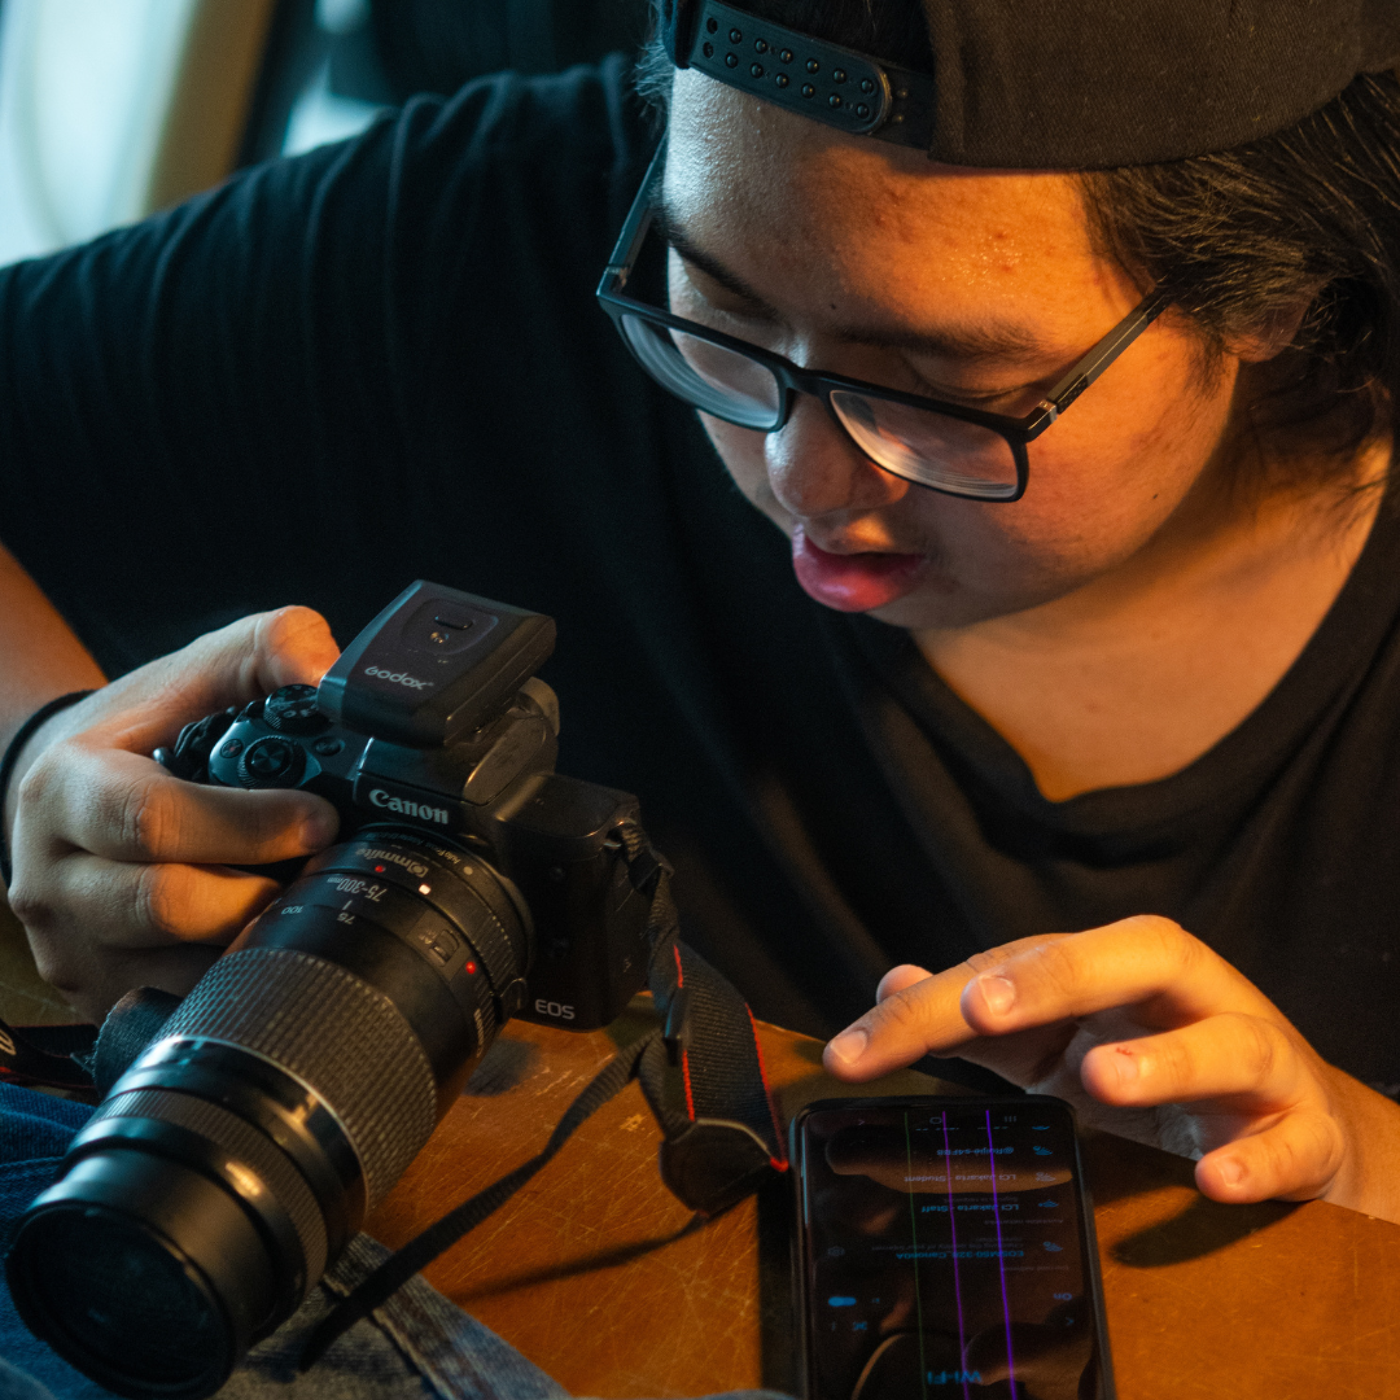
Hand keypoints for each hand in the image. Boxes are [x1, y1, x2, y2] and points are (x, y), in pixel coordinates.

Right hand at [5, 607, 340, 1021]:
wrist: (70, 795)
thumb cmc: (141, 732)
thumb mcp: (196, 671)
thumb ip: (268, 648)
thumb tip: (332, 674)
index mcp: (67, 792)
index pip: (154, 820)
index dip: (249, 825)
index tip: (321, 819)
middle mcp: (54, 880)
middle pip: (167, 907)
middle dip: (262, 891)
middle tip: (325, 870)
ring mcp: (73, 948)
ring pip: (177, 971)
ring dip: (256, 942)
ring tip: (302, 903)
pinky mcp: (99, 998)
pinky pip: (178, 1010)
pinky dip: (235, 983)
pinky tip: (268, 946)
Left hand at [822, 916, 1399, 1222]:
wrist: (1298, 1121)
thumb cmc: (1160, 1068)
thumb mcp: (1062, 1040)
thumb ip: (986, 1017)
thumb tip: (893, 983)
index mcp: (1115, 969)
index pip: (1015, 968)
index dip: (933, 1008)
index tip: (854, 1051)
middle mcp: (1188, 993)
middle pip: (1130, 959)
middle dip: (1055, 976)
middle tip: (981, 1008)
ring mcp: (1255, 1055)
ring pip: (1224, 1041)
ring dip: (1163, 1059)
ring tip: (1101, 1076)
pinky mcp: (1306, 1124)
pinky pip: (1293, 1139)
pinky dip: (1259, 1158)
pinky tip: (1217, 1178)